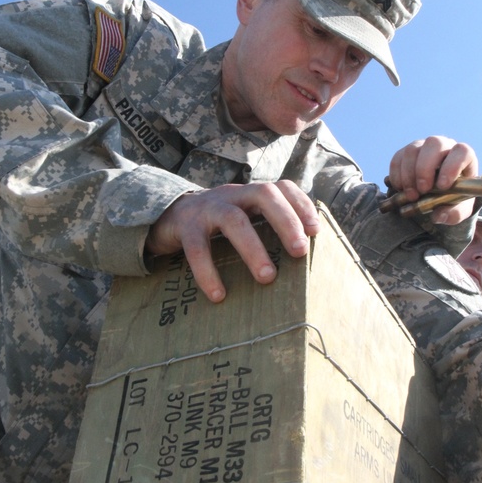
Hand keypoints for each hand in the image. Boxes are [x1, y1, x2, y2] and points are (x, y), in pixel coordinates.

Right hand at [146, 181, 320, 302]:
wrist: (166, 216)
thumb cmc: (215, 225)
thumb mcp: (243, 219)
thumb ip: (265, 228)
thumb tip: (302, 259)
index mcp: (250, 194)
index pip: (282, 187)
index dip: (301, 205)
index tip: (316, 231)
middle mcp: (233, 194)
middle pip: (264, 194)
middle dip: (285, 221)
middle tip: (299, 252)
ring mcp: (208, 207)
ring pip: (234, 220)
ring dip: (253, 248)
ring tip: (268, 277)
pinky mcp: (185, 226)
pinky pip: (198, 248)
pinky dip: (208, 272)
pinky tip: (219, 294)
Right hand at [388, 136, 478, 224]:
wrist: (441, 193)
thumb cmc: (454, 197)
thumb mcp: (459, 209)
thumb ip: (454, 213)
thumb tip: (439, 216)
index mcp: (463, 157)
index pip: (462, 151)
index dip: (452, 166)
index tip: (443, 186)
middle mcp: (444, 146)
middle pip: (434, 144)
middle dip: (425, 168)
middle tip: (422, 190)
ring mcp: (424, 147)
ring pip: (412, 150)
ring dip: (408, 174)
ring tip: (411, 195)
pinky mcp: (407, 152)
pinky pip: (398, 158)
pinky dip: (396, 175)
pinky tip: (400, 188)